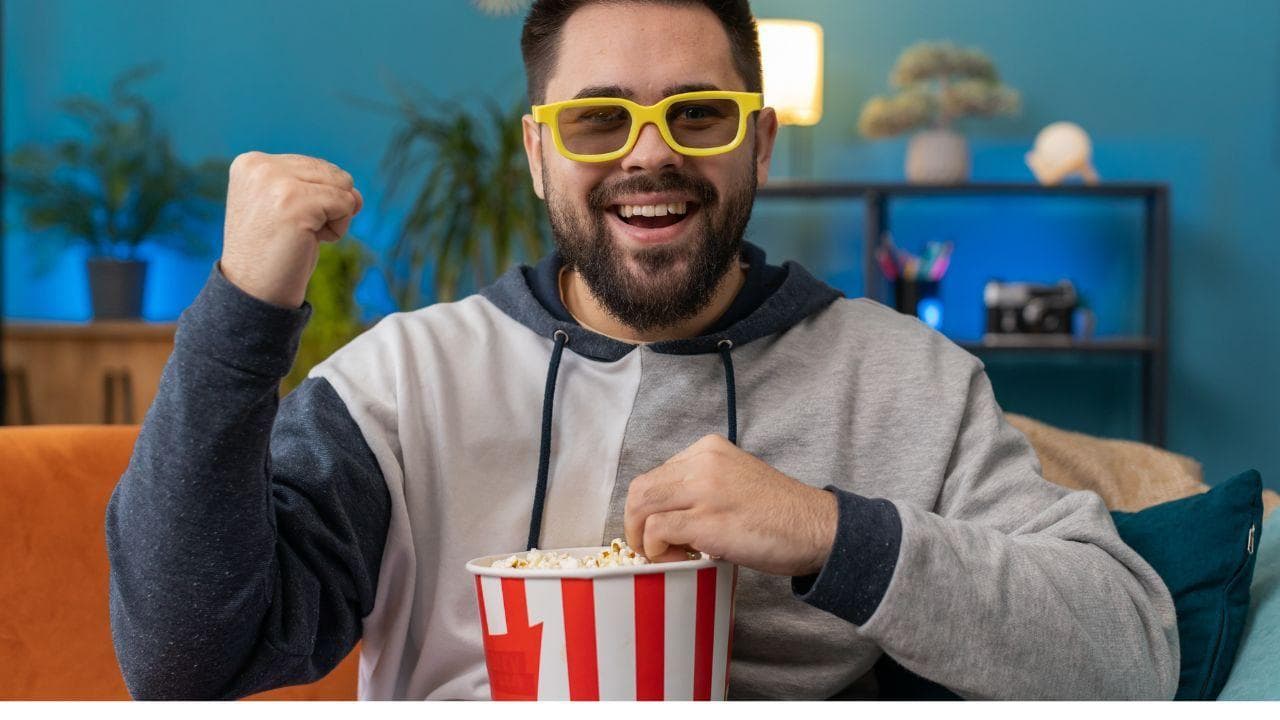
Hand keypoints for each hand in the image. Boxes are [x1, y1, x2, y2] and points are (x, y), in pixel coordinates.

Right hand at [220, 151, 363, 307]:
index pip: (315, 165)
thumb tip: (357, 195)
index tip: (285, 223)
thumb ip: (319, 187)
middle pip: (333, 173)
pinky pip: (346, 203)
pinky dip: (338, 229)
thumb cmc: (275, 253)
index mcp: (252, 162)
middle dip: (327, 207)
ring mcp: (276, 182)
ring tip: (301, 236)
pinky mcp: (296, 202)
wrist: (253, 293)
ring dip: (333, 218)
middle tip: (295, 232)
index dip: (315, 200)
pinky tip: (310, 242)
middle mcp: (260, 166)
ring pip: (343, 186)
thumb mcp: (289, 208)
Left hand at [624, 434, 837, 575]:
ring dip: (642, 537)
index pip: (656, 474)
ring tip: (664, 555)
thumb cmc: (779, 515)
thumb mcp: (735, 482)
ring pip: (641, 507)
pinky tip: (681, 559)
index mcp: (708, 449)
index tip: (660, 531)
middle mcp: (702, 462)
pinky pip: (657, 531)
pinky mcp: (706, 519)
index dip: (649, 508)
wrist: (815, 528)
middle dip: (635, 523)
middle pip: (641, 489)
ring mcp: (704, 489)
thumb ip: (701, 487)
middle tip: (650, 549)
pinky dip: (657, 550)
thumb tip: (666, 515)